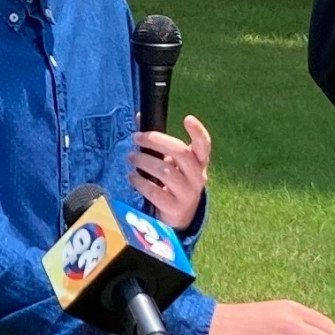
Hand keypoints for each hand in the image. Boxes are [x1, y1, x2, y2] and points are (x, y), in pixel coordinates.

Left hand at [131, 115, 211, 231]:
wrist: (179, 217)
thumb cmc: (173, 183)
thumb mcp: (171, 163)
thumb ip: (157, 143)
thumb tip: (140, 117)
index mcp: (199, 162)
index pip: (204, 145)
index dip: (198, 132)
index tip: (188, 118)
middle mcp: (197, 176)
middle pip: (180, 153)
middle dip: (155, 141)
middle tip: (136, 138)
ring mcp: (188, 193)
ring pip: (165, 171)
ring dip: (144, 161)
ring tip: (131, 158)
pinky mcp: (175, 208)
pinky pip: (155, 192)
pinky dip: (140, 182)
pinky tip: (132, 177)